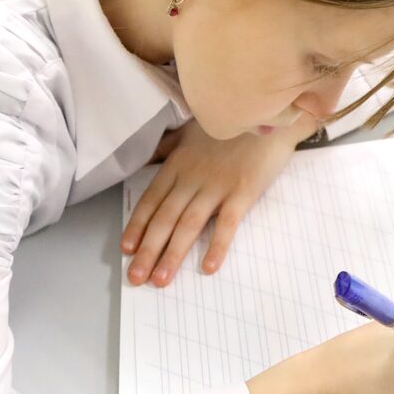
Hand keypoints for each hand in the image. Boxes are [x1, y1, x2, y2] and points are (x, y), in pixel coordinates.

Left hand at [121, 119, 310, 286]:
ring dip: (173, 254)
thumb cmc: (229, 126)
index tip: (126, 249)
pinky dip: (217, 246)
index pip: (151, 200)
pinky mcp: (243, 192)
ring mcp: (217, 186)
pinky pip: (227, 224)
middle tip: (136, 277)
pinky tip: (207, 267)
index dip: (137, 226)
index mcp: (178, 164)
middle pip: (165, 218)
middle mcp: (192, 177)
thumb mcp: (190, 132)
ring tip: (161, 280)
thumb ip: (168, 148)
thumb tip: (148, 159)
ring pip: (189, 225)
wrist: (267, 114)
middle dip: (148, 250)